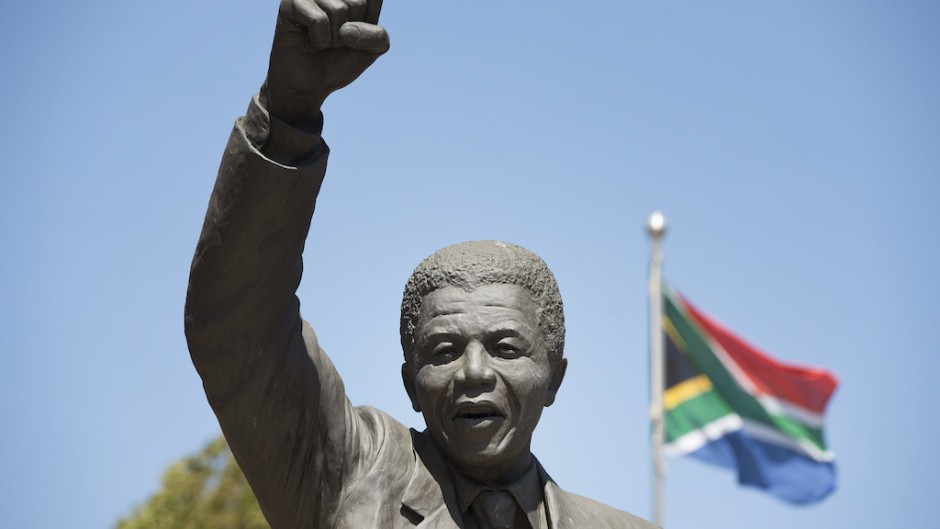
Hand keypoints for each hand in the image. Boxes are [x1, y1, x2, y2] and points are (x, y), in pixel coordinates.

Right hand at [265, 0, 387, 124]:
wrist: (310, 84)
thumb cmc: (339, 61)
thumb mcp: (371, 50)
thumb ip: (378, 36)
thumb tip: (347, 30)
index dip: (369, 26)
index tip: (356, 35)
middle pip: (358, 3)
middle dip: (351, 33)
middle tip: (335, 40)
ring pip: (338, 9)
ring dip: (334, 38)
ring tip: (322, 42)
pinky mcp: (291, 3)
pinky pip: (318, 19)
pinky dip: (319, 39)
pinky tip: (310, 42)